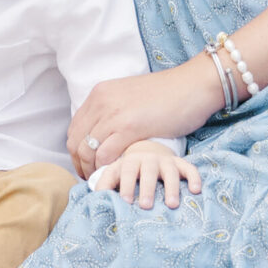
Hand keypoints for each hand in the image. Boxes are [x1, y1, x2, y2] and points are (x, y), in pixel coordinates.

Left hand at [67, 59, 220, 177]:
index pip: (74, 128)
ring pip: (87, 150)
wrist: (193, 86)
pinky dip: (106, 169)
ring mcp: (113, 114)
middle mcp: (101, 102)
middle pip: (76, 141)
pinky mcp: (129, 127)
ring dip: (91, 170)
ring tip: (104, 181)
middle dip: (80, 164)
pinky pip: (105, 155)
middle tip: (92, 179)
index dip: (76, 151)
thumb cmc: (168, 95)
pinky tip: (117, 176)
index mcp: (100, 93)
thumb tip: (105, 135)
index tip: (85, 166)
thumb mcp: (130, 98)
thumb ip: (114, 111)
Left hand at [90, 141, 203, 209]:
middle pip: (148, 171)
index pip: (127, 171)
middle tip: (146, 206)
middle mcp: (149, 160)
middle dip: (147, 188)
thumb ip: (105, 184)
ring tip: (172, 205)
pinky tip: (196, 191)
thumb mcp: (115, 173)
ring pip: (170, 172)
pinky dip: (194, 178)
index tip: (125, 201)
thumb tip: (96, 198)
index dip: (126, 184)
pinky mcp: (180, 164)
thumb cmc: (128, 170)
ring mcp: (166, 162)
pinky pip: (190, 169)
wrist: (148, 152)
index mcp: (130, 162)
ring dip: (172, 187)